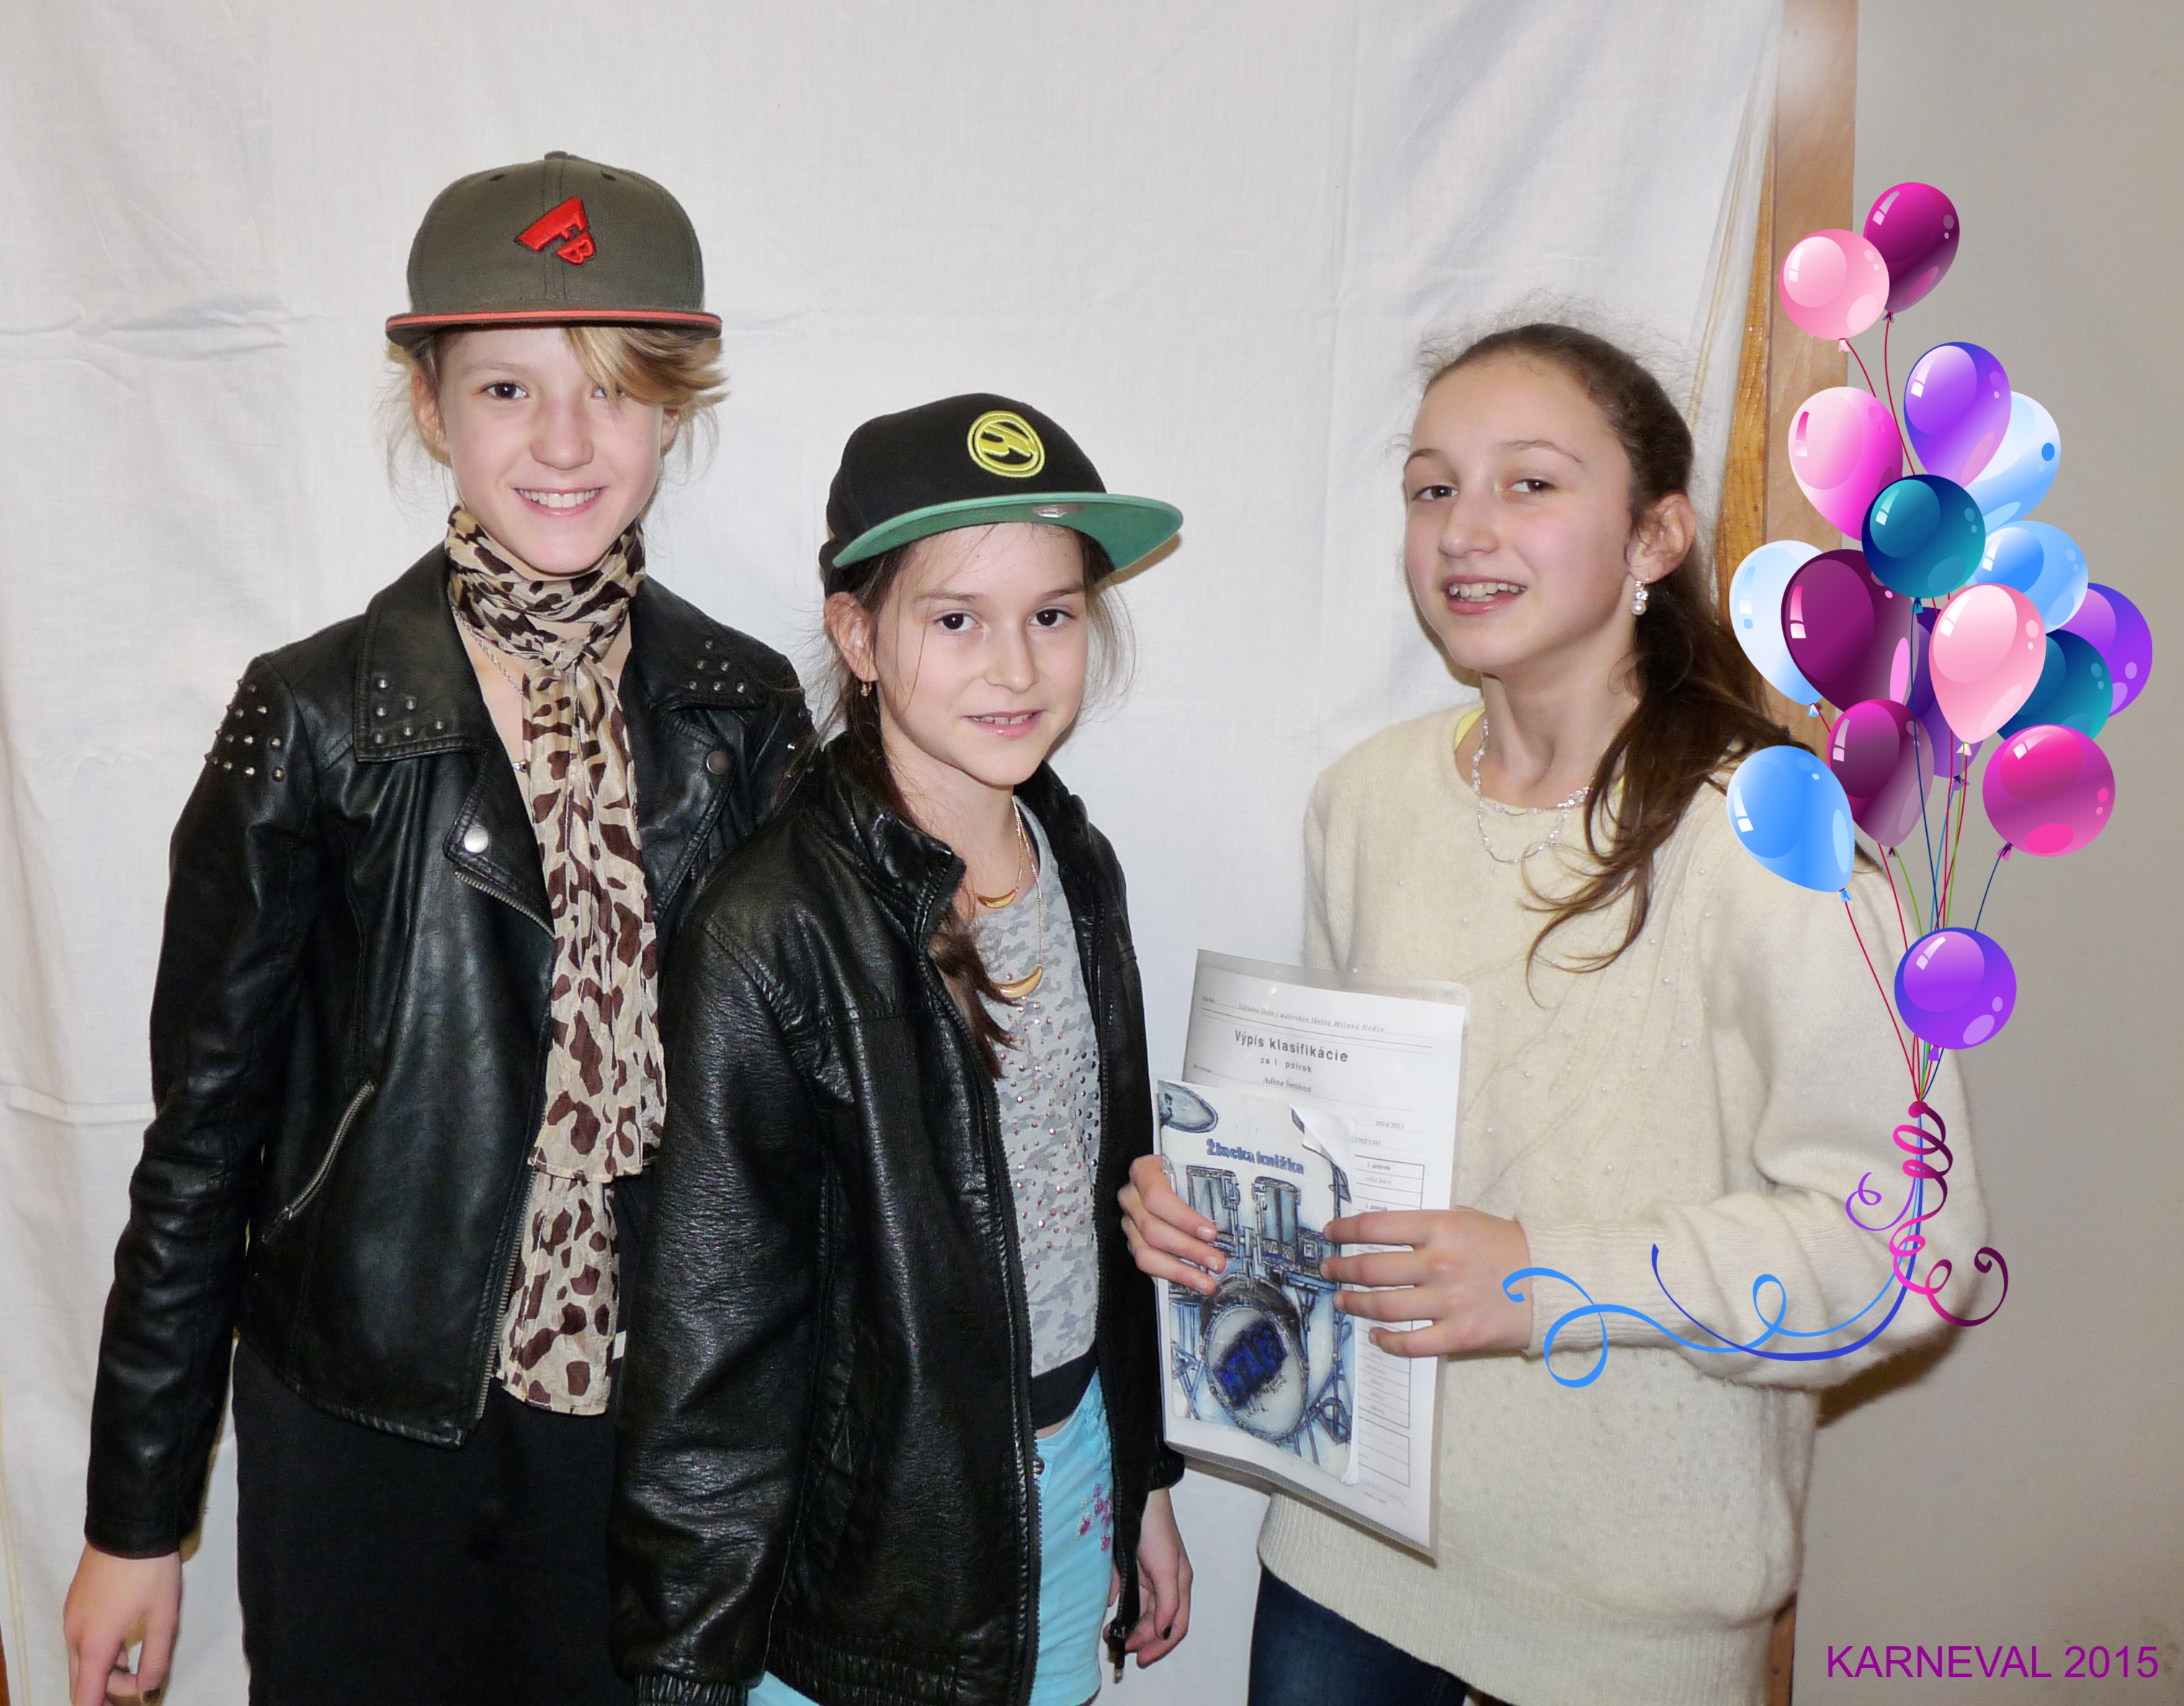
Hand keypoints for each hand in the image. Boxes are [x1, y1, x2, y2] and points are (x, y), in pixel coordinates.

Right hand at [62, 1543, 181, 1705]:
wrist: (129, 1524)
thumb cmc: (151, 1572)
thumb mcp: (164, 1617)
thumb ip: (156, 1660)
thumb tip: (147, 1692)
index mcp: (93, 1644)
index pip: (84, 1698)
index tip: (124, 1704)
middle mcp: (73, 1635)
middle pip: (83, 1681)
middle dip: (109, 1689)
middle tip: (141, 1680)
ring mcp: (70, 1617)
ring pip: (82, 1659)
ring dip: (107, 1668)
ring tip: (138, 1659)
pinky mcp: (74, 1602)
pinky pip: (82, 1639)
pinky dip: (101, 1649)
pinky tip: (126, 1637)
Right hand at [1119, 1154, 1226, 1294]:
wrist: (1176, 1176)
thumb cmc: (1191, 1170)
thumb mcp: (1198, 1166)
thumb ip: (1211, 1183)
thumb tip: (1242, 1208)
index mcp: (1144, 1171)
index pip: (1156, 1196)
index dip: (1183, 1218)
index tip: (1211, 1233)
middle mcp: (1131, 1197)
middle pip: (1152, 1229)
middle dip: (1189, 1249)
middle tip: (1217, 1261)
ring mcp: (1130, 1223)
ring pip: (1146, 1253)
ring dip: (1180, 1271)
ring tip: (1207, 1282)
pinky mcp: (1135, 1243)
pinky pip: (1148, 1265)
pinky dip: (1172, 1276)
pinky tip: (1193, 1282)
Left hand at [1120, 1488, 1191, 1664]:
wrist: (1134, 1496)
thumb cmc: (1157, 1531)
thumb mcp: (1168, 1569)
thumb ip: (1168, 1602)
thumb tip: (1162, 1632)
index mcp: (1179, 1585)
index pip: (1176, 1627)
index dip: (1161, 1646)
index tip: (1141, 1659)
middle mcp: (1165, 1584)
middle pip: (1156, 1622)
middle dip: (1140, 1638)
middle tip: (1120, 1648)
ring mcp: (1145, 1575)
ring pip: (1139, 1611)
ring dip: (1127, 1626)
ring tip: (1109, 1634)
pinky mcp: (1127, 1566)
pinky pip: (1124, 1594)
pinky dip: (1118, 1606)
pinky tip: (1108, 1610)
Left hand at [1322, 1209, 1534, 1356]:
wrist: (1555, 1279)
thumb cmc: (1508, 1246)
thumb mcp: (1467, 1219)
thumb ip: (1428, 1225)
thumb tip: (1384, 1230)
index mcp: (1440, 1227)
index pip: (1376, 1226)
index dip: (1345, 1230)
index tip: (1329, 1234)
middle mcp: (1440, 1263)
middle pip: (1371, 1268)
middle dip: (1341, 1269)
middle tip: (1327, 1270)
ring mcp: (1450, 1302)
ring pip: (1384, 1307)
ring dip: (1355, 1304)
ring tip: (1341, 1301)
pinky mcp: (1461, 1334)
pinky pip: (1412, 1343)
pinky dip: (1387, 1342)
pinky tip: (1376, 1337)